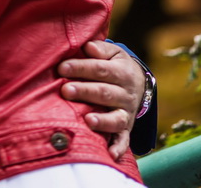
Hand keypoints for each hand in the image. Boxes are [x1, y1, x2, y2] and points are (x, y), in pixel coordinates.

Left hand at [59, 41, 145, 160]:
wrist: (139, 84)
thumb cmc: (115, 65)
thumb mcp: (113, 52)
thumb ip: (100, 49)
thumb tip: (88, 47)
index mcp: (122, 72)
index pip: (100, 69)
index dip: (81, 68)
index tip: (61, 68)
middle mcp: (126, 94)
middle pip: (104, 93)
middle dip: (85, 91)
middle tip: (65, 90)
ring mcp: (126, 112)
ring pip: (116, 118)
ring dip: (102, 121)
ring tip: (87, 120)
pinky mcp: (126, 129)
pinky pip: (124, 140)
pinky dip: (118, 148)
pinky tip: (110, 154)